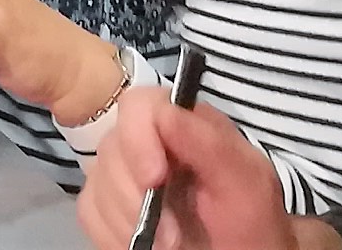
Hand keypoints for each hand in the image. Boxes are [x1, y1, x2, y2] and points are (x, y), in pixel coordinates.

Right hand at [77, 94, 306, 249]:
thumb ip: (211, 144)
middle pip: (111, 148)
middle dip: (136, 196)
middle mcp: (149, 141)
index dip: (138, 139)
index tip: (155, 181)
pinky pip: (89, 211)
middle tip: (172, 234)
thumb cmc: (252, 225)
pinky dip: (112, 234)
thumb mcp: (247, 183)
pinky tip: (141, 245)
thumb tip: (165, 111)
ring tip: (167, 244)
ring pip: (96, 183)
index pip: (139, 106)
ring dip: (128, 221)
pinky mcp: (108, 205)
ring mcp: (125, 174)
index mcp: (185, 124)